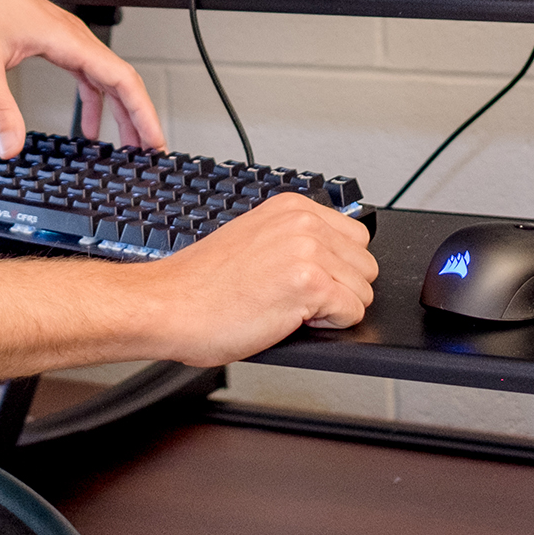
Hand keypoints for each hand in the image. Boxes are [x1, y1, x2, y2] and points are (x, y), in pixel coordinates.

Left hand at [0, 0, 162, 156]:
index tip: (155, 141)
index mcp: (68, 39)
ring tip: (125, 144)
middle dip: (138, 118)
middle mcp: (73, 37)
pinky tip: (87, 126)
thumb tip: (10, 145)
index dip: (143, 113)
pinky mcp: (52, 41)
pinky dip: (93, 101)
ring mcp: (64, 38)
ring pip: (104, 79)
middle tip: (149, 153)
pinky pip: (85, 74)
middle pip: (121, 82)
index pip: (122, 79)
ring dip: (118, 112)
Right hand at [138, 195, 376, 364]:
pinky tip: (291, 318)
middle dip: (340, 289)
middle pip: (366, 266)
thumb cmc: (200, 284)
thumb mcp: (255, 239)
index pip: (356, 239)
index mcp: (292, 207)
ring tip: (289, 307)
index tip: (307, 279)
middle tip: (296, 298)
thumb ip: (297, 240)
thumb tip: (335, 260)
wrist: (167, 304)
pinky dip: (329, 326)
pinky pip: (354, 313)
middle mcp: (303, 222)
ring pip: (364, 292)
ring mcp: (308, 251)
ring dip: (334, 309)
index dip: (336, 268)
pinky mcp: (310, 285)